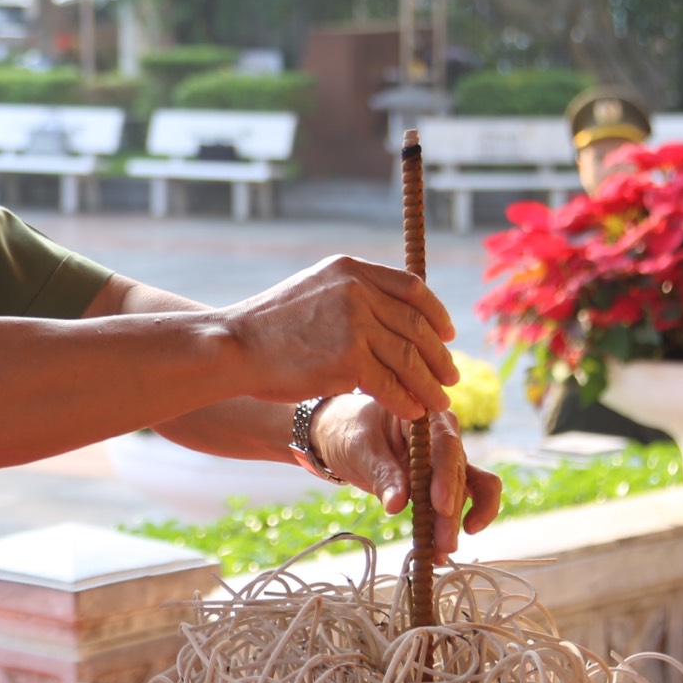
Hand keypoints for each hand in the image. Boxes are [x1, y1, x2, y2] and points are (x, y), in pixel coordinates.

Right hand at [225, 256, 458, 419]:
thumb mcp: (312, 291)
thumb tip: (393, 314)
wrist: (232, 347)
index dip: (436, 313)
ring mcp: (354, 325)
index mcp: (349, 270)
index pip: (411, 287)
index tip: (447, 334)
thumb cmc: (268, 328)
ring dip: (429, 384)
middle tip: (450, 376)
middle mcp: (356, 291)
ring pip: (409, 358)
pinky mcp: (348, 360)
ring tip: (438, 401)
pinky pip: (391, 384)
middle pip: (416, 326)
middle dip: (439, 356)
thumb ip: (351, 295)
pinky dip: (406, 401)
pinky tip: (411, 412)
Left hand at [313, 394, 502, 555]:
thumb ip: (381, 474)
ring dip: (457, 521)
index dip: (445, 477)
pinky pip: (469, 495)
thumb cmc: (350, 431)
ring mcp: (448, 456)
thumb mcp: (359, 448)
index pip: (444, 444)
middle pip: (456, 472)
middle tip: (443, 543)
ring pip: (467, 487)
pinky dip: (462, 518)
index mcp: (424, 415)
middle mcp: (445, 432)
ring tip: (442, 551)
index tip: (441, 507)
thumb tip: (397, 506)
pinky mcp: (446, 478)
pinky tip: (453, 541)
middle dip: (450, 511)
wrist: (343, 433)